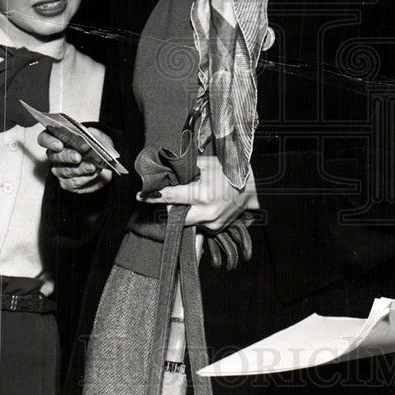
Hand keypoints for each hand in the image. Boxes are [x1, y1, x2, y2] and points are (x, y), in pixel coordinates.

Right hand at [38, 126, 114, 193]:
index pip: (44, 138)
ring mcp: (60, 170)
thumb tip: (89, 133)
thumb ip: (93, 134)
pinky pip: (71, 183)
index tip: (59, 145)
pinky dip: (84, 178)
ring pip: (64, 171)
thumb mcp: (98, 137)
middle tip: (78, 157)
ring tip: (92, 166)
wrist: (105, 164)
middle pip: (54, 156)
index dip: (48, 141)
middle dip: (67, 156)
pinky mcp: (67, 183)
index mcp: (58, 139)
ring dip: (79, 168)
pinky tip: (93, 173)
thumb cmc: (97, 147)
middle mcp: (56, 155)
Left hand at [138, 154, 258, 229]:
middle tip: (170, 196)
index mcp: (202, 194)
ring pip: (186, 220)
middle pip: (175, 214)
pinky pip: (198, 224)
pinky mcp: (215, 229)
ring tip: (191, 199)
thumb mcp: (208, 165)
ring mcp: (211, 223)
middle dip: (170, 206)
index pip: (170, 196)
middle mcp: (205, 212)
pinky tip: (203, 205)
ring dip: (183, 211)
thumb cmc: (230, 173)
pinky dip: (196, 215)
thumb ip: (187, 169)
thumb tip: (170, 171)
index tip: (141, 196)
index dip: (154, 196)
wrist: (254, 188)